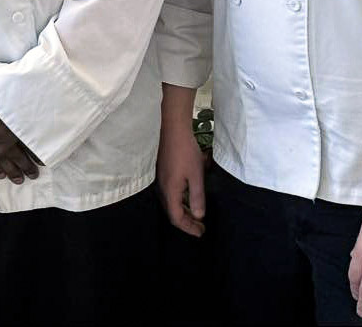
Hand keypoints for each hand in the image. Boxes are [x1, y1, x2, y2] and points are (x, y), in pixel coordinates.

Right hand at [156, 117, 205, 236]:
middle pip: (172, 212)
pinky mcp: (161, 172)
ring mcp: (160, 179)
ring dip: (183, 210)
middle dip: (186, 221)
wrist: (172, 129)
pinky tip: (188, 195)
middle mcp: (162, 188)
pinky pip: (170, 193)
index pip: (176, 217)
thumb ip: (197, 197)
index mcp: (170, 191)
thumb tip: (198, 216)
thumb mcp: (196, 175)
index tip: (201, 232)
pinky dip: (179, 200)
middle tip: (200, 226)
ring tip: (196, 213)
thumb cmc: (186, 151)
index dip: (188, 228)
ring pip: (170, 202)